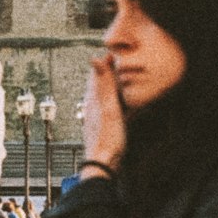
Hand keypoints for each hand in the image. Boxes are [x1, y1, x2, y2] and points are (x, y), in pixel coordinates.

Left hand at [82, 53, 125, 175]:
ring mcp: (98, 118)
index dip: (105, 63)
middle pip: (100, 85)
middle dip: (108, 74)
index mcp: (93, 99)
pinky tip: (124, 108)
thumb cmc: (107, 138)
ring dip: (113, 89)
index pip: (97, 75)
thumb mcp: (109, 107)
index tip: (113, 53)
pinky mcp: (104, 127)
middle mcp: (93, 107)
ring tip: (122, 83)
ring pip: (106, 98)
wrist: (103, 164)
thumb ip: (104, 84)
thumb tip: (95, 59)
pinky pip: (112, 111)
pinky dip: (118, 105)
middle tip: (118, 64)